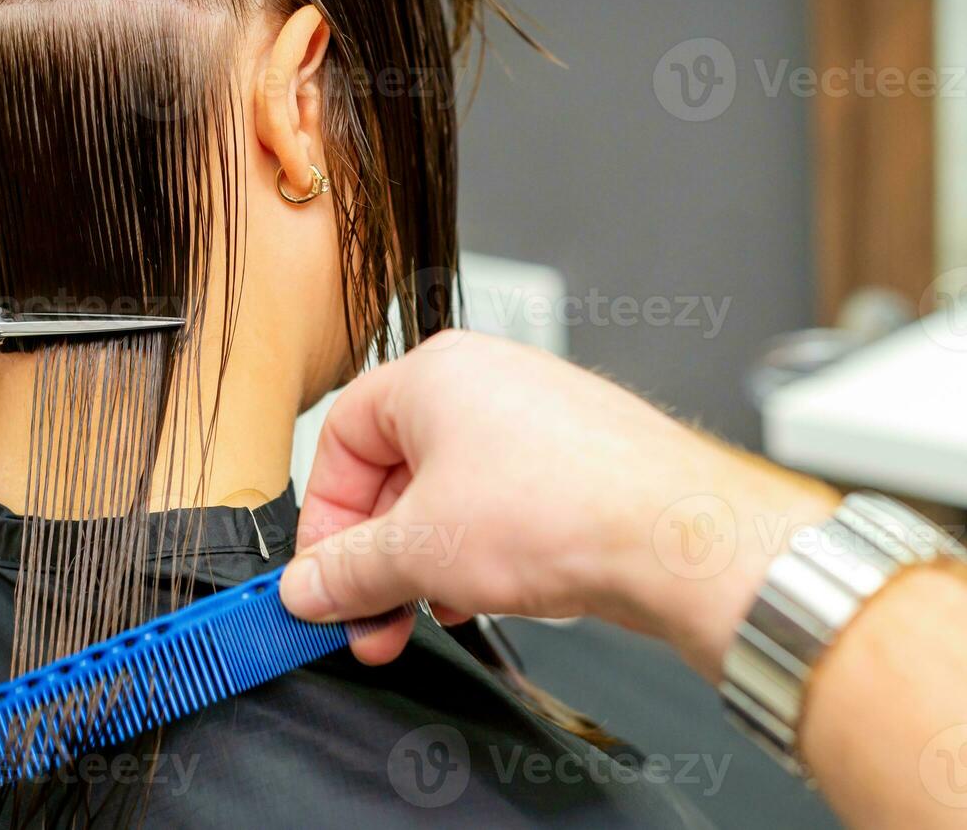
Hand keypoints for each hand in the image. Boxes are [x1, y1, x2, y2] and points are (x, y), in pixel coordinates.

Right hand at [280, 330, 837, 679]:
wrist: (683, 537)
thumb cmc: (566, 508)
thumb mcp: (421, 552)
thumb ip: (347, 572)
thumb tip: (309, 588)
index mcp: (433, 375)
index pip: (341, 440)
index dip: (324, 518)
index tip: (322, 577)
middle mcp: (485, 384)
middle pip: (393, 474)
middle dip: (373, 558)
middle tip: (364, 617)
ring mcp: (536, 421)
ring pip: (447, 497)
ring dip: (422, 566)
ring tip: (417, 619)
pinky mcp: (575, 463)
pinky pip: (499, 508)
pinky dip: (474, 556)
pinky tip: (474, 602)